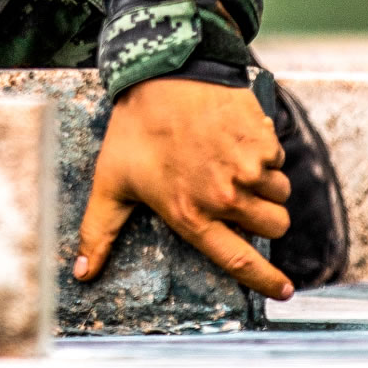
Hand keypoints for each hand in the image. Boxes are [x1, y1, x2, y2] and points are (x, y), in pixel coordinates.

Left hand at [74, 77, 294, 298]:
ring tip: (227, 162)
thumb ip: (99, 231)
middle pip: (274, 227)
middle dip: (263, 218)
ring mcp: (249, 167)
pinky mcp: (264, 139)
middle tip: (236, 196)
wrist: (161, 76)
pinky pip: (278, 158)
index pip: (239, 261)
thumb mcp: (110, 183)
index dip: (266, 280)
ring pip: (280, 193)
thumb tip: (81, 274)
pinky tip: (233, 138)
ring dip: (264, 184)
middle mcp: (225, 197)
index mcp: (190, 215)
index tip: (285, 291)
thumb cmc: (133, 133)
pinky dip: (264, 152)